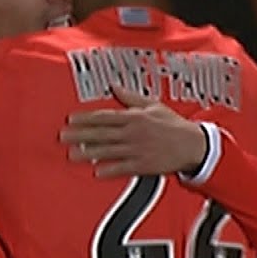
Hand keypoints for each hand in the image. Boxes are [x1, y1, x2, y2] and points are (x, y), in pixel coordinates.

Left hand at [58, 85, 206, 178]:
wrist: (193, 144)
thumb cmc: (173, 124)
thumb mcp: (153, 105)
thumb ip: (131, 97)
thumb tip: (114, 86)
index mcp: (134, 117)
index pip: (104, 117)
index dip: (85, 118)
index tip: (70, 120)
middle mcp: (133, 133)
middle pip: (101, 134)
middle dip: (80, 135)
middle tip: (63, 137)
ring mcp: (137, 150)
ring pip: (108, 151)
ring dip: (88, 153)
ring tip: (72, 154)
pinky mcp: (143, 165)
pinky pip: (123, 167)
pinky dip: (109, 169)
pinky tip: (96, 171)